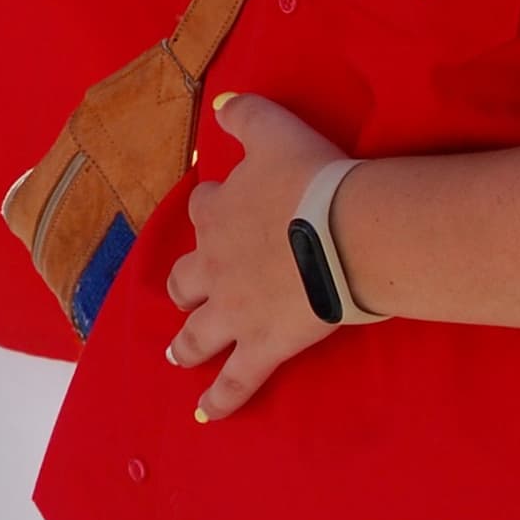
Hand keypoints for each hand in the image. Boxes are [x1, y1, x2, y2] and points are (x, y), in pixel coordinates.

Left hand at [165, 92, 351, 417]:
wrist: (342, 231)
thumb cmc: (312, 178)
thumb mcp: (274, 130)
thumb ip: (245, 115)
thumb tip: (221, 102)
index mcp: (218, 213)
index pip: (204, 209)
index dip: (212, 209)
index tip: (220, 208)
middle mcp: (215, 265)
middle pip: (188, 278)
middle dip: (184, 287)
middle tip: (182, 295)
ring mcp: (235, 311)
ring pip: (198, 334)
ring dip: (186, 345)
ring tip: (176, 356)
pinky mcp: (262, 347)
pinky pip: (236, 381)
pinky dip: (219, 401)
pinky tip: (203, 416)